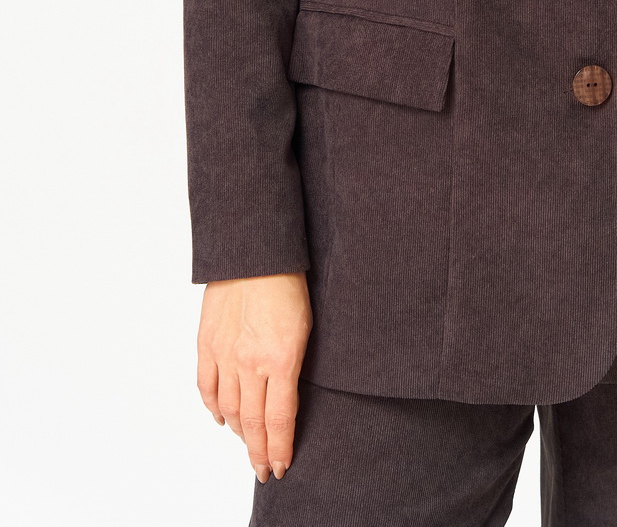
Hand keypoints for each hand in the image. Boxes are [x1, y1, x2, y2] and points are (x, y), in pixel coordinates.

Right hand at [196, 272, 312, 482]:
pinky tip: (221, 419)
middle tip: (263, 469)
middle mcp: (250, 363)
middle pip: (252, 422)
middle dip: (259, 450)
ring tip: (247, 445)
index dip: (280, 447)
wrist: (255, 252)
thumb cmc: (289, 284)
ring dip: (238, 433)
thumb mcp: (305, 327)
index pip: (280, 419)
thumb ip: (293, 366)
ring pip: (227, 409)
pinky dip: (212, 408)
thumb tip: (286, 397)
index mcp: (282, 359)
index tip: (281, 466)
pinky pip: (206, 386)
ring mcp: (225, 354)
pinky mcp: (207, 344)